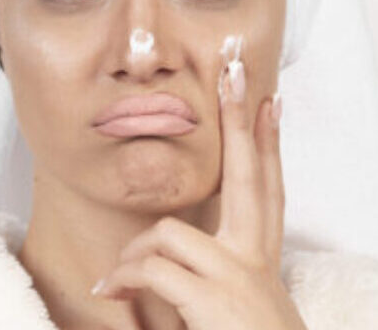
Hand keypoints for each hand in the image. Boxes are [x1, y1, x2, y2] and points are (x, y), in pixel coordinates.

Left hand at [92, 38, 307, 329]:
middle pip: (250, 177)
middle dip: (241, 122)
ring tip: (118, 277)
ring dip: (135, 254)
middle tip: (238, 73)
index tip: (268, 101)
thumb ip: (201, 268)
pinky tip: (109, 292)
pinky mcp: (217, 299)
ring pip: (171, 233)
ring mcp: (239, 278)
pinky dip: (125, 278)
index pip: (267, 188)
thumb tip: (161, 243)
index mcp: (260, 261)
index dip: (268, 143)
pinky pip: (154, 268)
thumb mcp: (228, 304)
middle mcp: (256, 262)